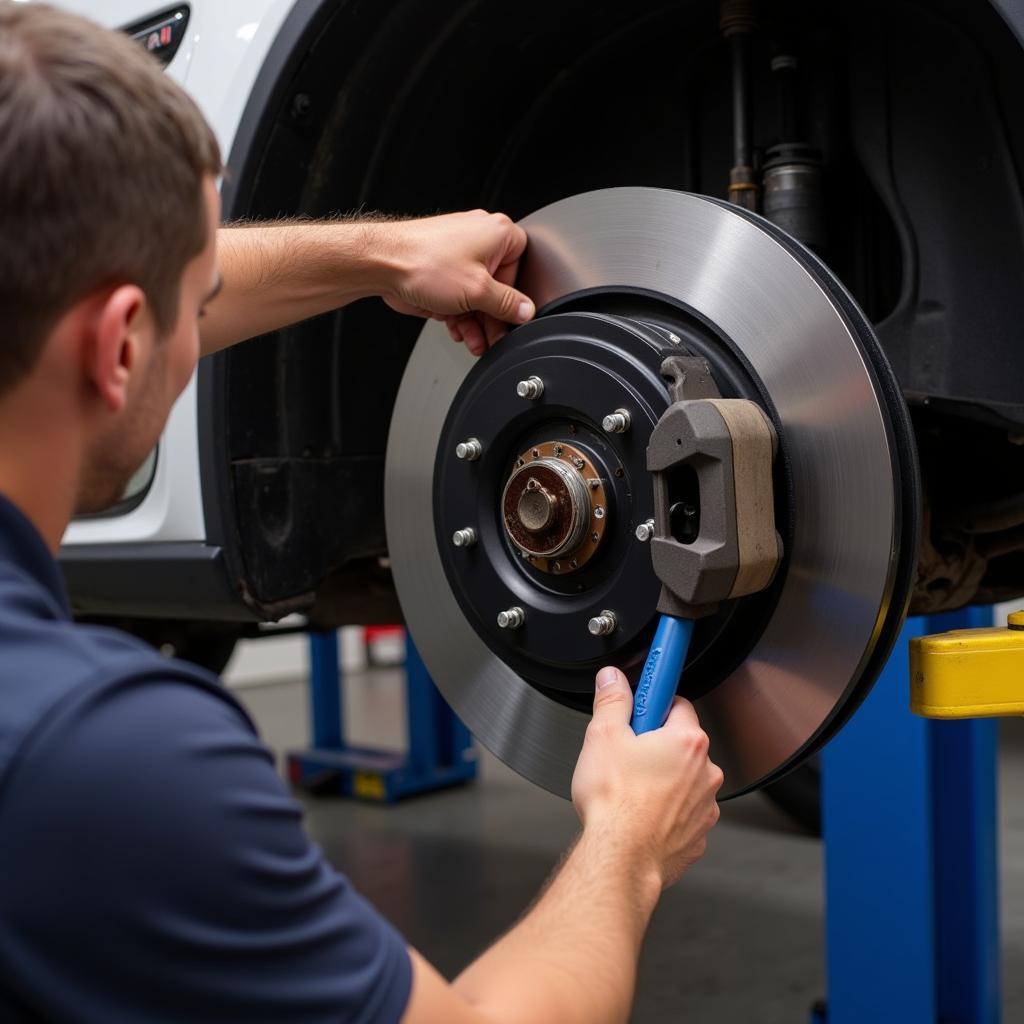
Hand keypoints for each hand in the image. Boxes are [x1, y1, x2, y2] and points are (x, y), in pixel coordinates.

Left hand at [377, 210, 535, 355]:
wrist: (382, 263)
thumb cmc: (424, 262)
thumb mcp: (478, 291)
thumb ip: (507, 304)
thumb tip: (526, 311)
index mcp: (497, 233)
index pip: (522, 268)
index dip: (516, 296)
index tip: (511, 318)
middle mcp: (480, 240)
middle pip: (498, 287)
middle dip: (493, 318)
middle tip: (492, 338)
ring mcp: (459, 256)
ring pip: (477, 296)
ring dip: (477, 323)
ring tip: (474, 342)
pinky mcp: (442, 271)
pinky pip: (459, 297)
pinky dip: (460, 316)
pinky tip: (459, 332)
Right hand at [570, 666, 723, 890]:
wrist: (620, 859)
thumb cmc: (615, 803)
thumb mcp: (603, 736)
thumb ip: (612, 700)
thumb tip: (612, 680)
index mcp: (687, 741)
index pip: (677, 703)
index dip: (653, 704)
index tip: (643, 704)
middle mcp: (705, 773)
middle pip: (680, 743)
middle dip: (655, 745)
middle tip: (626, 754)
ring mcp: (705, 807)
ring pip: (683, 781)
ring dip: (662, 780)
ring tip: (629, 790)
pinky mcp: (697, 836)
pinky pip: (682, 813)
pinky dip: (665, 812)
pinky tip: (640, 815)